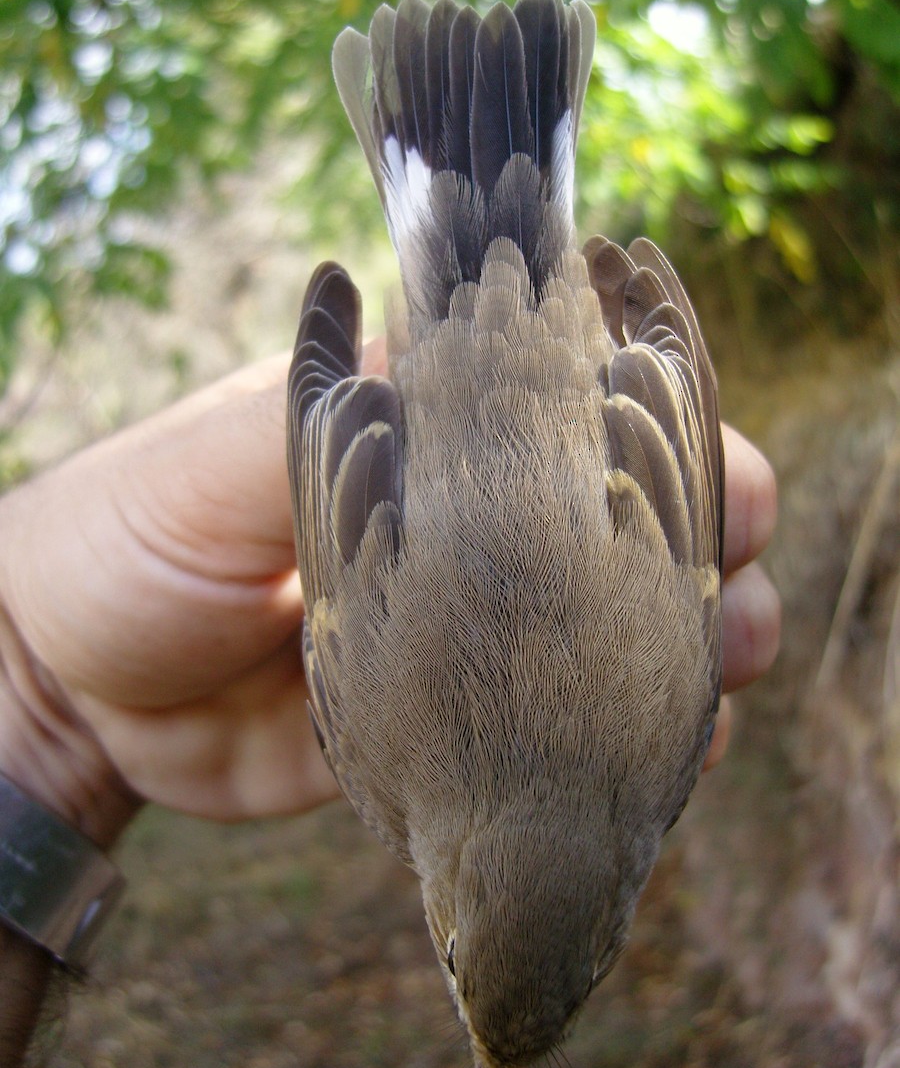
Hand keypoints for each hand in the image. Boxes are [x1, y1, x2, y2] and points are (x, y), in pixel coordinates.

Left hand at [0, 341, 777, 843]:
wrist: (74, 684)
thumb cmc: (130, 536)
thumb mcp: (218, 463)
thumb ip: (325, 409)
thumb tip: (411, 309)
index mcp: (427, 440)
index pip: (574, 414)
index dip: (666, 437)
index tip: (727, 486)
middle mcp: (469, 531)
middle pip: (626, 527)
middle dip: (708, 556)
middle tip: (736, 607)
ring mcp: (473, 634)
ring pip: (618, 632)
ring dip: (693, 651)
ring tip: (722, 679)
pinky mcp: (457, 724)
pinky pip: (565, 733)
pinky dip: (632, 744)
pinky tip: (674, 758)